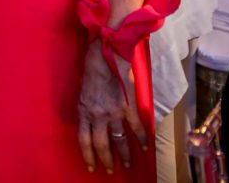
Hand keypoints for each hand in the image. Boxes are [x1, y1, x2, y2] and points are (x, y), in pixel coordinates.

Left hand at [77, 41, 147, 173]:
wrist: (105, 57)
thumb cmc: (91, 72)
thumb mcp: (83, 93)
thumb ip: (87, 108)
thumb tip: (91, 121)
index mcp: (84, 111)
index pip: (83, 140)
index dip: (87, 155)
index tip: (90, 166)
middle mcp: (97, 115)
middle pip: (101, 144)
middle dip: (106, 160)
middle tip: (109, 170)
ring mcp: (113, 112)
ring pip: (119, 140)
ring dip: (124, 155)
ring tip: (127, 165)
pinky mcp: (127, 107)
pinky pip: (136, 128)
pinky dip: (142, 139)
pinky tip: (145, 148)